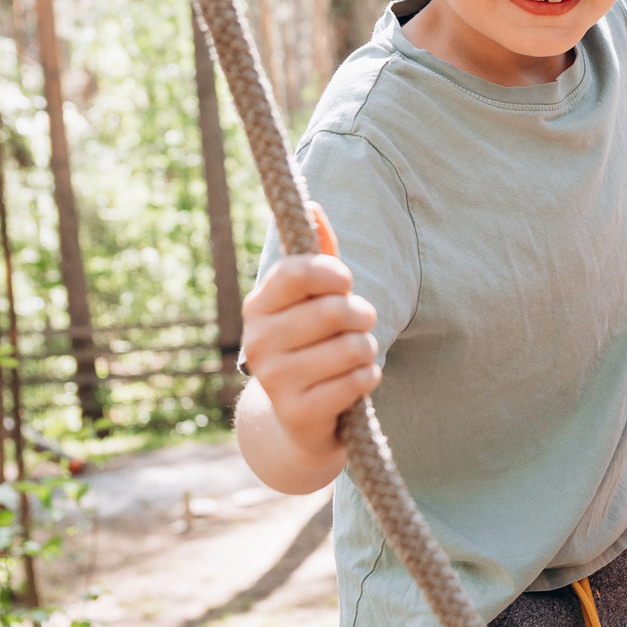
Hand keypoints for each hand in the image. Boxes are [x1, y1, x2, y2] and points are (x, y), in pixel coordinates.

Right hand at [242, 254, 380, 477]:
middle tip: (360, 325)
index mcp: (259, 305)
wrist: (300, 419)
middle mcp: (258, 341)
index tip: (345, 283)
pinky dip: (368, 378)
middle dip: (363, 316)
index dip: (334, 274)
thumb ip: (318, 256)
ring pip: (352, 348)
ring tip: (355, 356)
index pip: (299, 271)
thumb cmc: (313, 345)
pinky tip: (354, 382)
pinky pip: (356, 382)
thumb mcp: (311, 301)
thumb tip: (314, 207)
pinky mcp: (297, 413)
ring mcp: (274, 380)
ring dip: (368, 351)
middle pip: (335, 310)